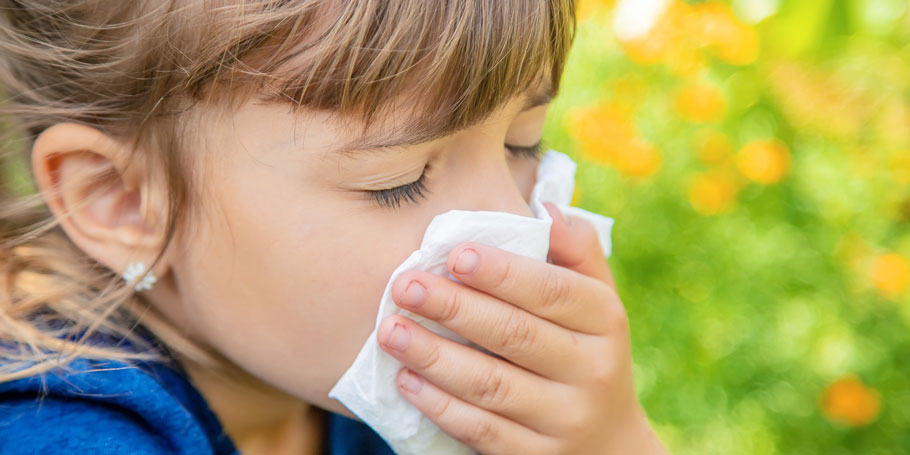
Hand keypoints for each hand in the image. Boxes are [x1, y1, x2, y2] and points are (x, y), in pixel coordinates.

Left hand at [376, 202, 666, 454]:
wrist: (608, 443)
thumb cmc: (586, 350)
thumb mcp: (597, 302)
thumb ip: (576, 252)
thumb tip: (546, 210)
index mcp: (605, 322)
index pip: (552, 292)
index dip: (502, 272)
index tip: (453, 252)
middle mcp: (591, 371)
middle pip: (515, 335)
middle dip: (455, 308)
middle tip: (404, 286)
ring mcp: (564, 420)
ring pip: (491, 385)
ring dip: (435, 356)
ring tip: (391, 330)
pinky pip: (481, 430)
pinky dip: (440, 405)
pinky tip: (406, 380)